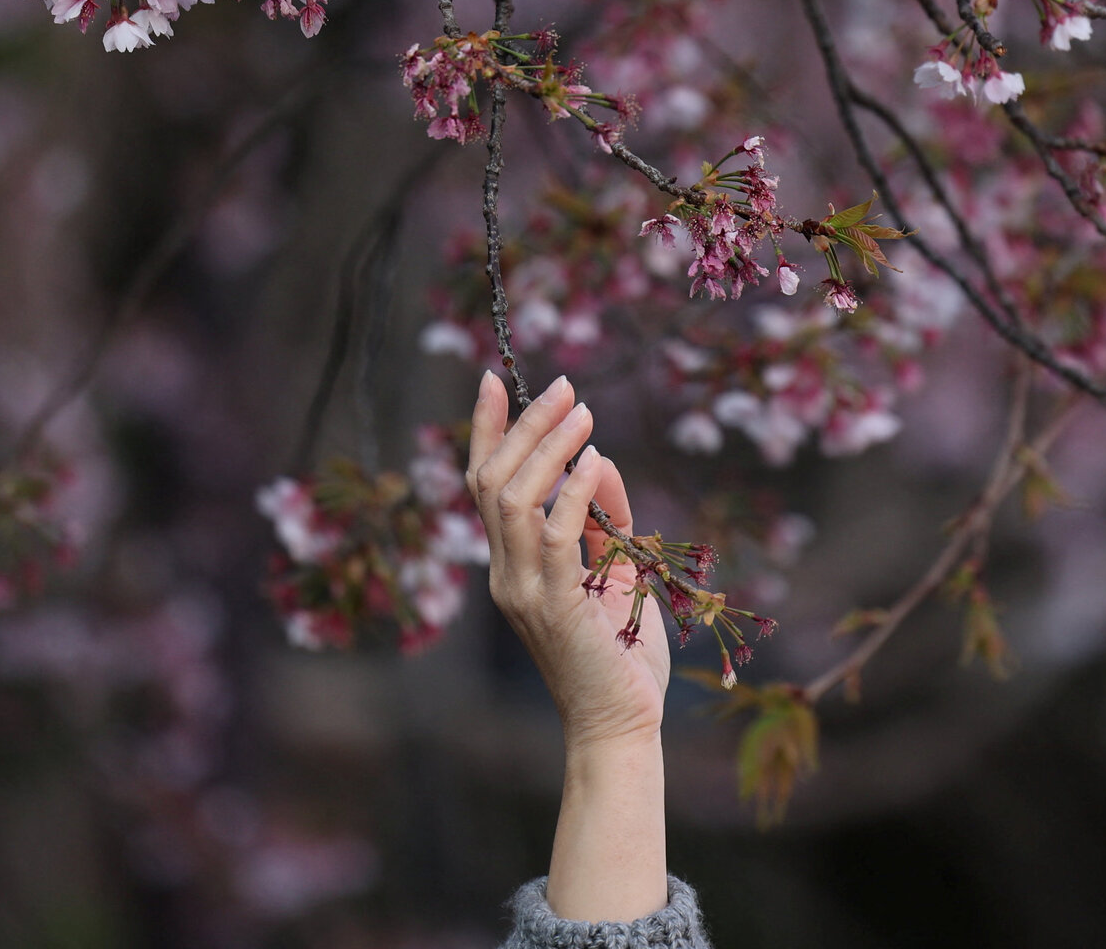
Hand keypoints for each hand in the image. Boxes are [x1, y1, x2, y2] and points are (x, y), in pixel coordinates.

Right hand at [466, 369, 669, 751]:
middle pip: (494, 481)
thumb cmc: (621, 653)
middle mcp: (506, 573)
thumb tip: (599, 460)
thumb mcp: (614, 569)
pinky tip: (594, 461)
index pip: (483, 484)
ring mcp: (525, 590)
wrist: (621, 725)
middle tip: (562, 385)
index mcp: (511, 564)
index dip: (483, 430)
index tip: (492, 379)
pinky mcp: (555, 604)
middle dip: (524, 425)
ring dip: (548, 448)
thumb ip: (604, 518)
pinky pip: (556, 535)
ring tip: (582, 412)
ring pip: (514, 500)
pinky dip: (571, 492)